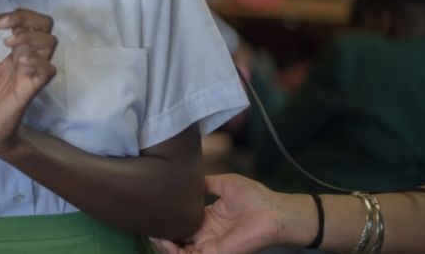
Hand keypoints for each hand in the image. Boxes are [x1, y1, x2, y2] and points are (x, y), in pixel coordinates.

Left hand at [0, 9, 56, 153]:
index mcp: (19, 50)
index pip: (26, 21)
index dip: (7, 17)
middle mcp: (30, 57)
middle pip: (45, 24)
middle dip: (24, 17)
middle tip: (2, 28)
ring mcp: (34, 71)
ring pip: (50, 42)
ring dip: (29, 36)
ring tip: (8, 43)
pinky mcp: (33, 88)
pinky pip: (48, 70)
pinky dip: (35, 60)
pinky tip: (18, 61)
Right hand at [150, 174, 299, 253]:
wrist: (273, 211)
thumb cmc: (255, 197)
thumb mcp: (224, 183)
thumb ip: (205, 183)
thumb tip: (188, 177)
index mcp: (208, 218)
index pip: (182, 224)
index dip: (168, 222)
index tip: (155, 215)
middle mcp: (206, 234)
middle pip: (178, 240)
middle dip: (162, 237)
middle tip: (151, 230)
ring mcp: (210, 246)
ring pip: (181, 252)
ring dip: (166, 247)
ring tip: (158, 238)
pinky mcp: (216, 253)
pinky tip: (168, 243)